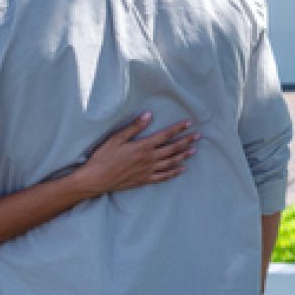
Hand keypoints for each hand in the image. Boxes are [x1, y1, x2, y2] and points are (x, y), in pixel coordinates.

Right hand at [72, 114, 197, 199]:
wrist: (96, 179)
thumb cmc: (103, 157)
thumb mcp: (116, 138)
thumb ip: (134, 127)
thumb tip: (148, 115)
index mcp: (143, 146)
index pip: (166, 135)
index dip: (178, 128)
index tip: (189, 123)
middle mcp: (149, 159)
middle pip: (173, 149)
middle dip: (186, 141)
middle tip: (198, 136)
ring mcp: (148, 170)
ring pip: (171, 162)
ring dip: (184, 155)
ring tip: (193, 150)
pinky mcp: (145, 180)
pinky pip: (164, 176)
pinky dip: (174, 172)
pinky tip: (182, 169)